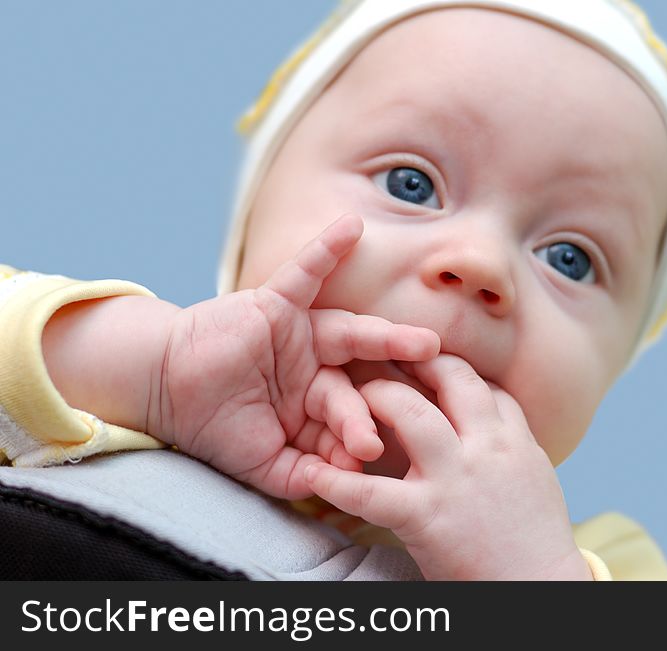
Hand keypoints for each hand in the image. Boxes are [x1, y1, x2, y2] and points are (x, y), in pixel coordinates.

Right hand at [149, 214, 439, 499]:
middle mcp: (316, 368)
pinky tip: (353, 227)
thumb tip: (350, 483)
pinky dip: (326, 250)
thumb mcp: (267, 465)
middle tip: (425, 400)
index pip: (351, 420)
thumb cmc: (215, 429)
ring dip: (386, 336)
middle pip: (362, 378)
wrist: (164, 392)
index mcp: (317, 405)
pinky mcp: (276, 304)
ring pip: (350, 333)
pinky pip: (304, 272)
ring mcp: (300, 334)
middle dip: (390, 391)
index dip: (359, 436)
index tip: (370, 455)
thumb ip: (307, 476)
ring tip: (425, 342)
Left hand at [304, 354, 590, 579]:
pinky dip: (337, 483)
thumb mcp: (535, 475)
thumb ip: (510, 441)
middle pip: (452, 378)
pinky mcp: (427, 516)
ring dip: (378, 399)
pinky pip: (372, 492)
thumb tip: (492, 416)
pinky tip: (312, 475)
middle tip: (386, 356)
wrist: (540, 588)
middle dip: (417, 361)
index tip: (425, 361)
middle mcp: (488, 447)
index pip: (483, 384)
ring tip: (352, 398)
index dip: (449, 368)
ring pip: (412, 415)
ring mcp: (457, 478)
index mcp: (514, 439)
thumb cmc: (536, 540)